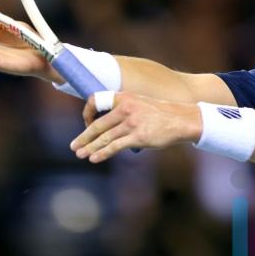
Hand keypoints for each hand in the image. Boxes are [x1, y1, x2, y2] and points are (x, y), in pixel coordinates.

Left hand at [70, 92, 201, 162]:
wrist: (181, 119)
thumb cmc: (159, 114)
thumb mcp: (139, 103)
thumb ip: (122, 110)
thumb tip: (105, 124)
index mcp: (124, 97)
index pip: (96, 100)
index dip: (87, 113)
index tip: (85, 123)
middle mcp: (125, 108)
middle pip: (98, 124)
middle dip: (84, 137)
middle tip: (74, 146)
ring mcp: (132, 123)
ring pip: (104, 137)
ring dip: (90, 147)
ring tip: (80, 154)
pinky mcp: (138, 137)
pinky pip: (115, 146)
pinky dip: (102, 153)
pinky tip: (94, 158)